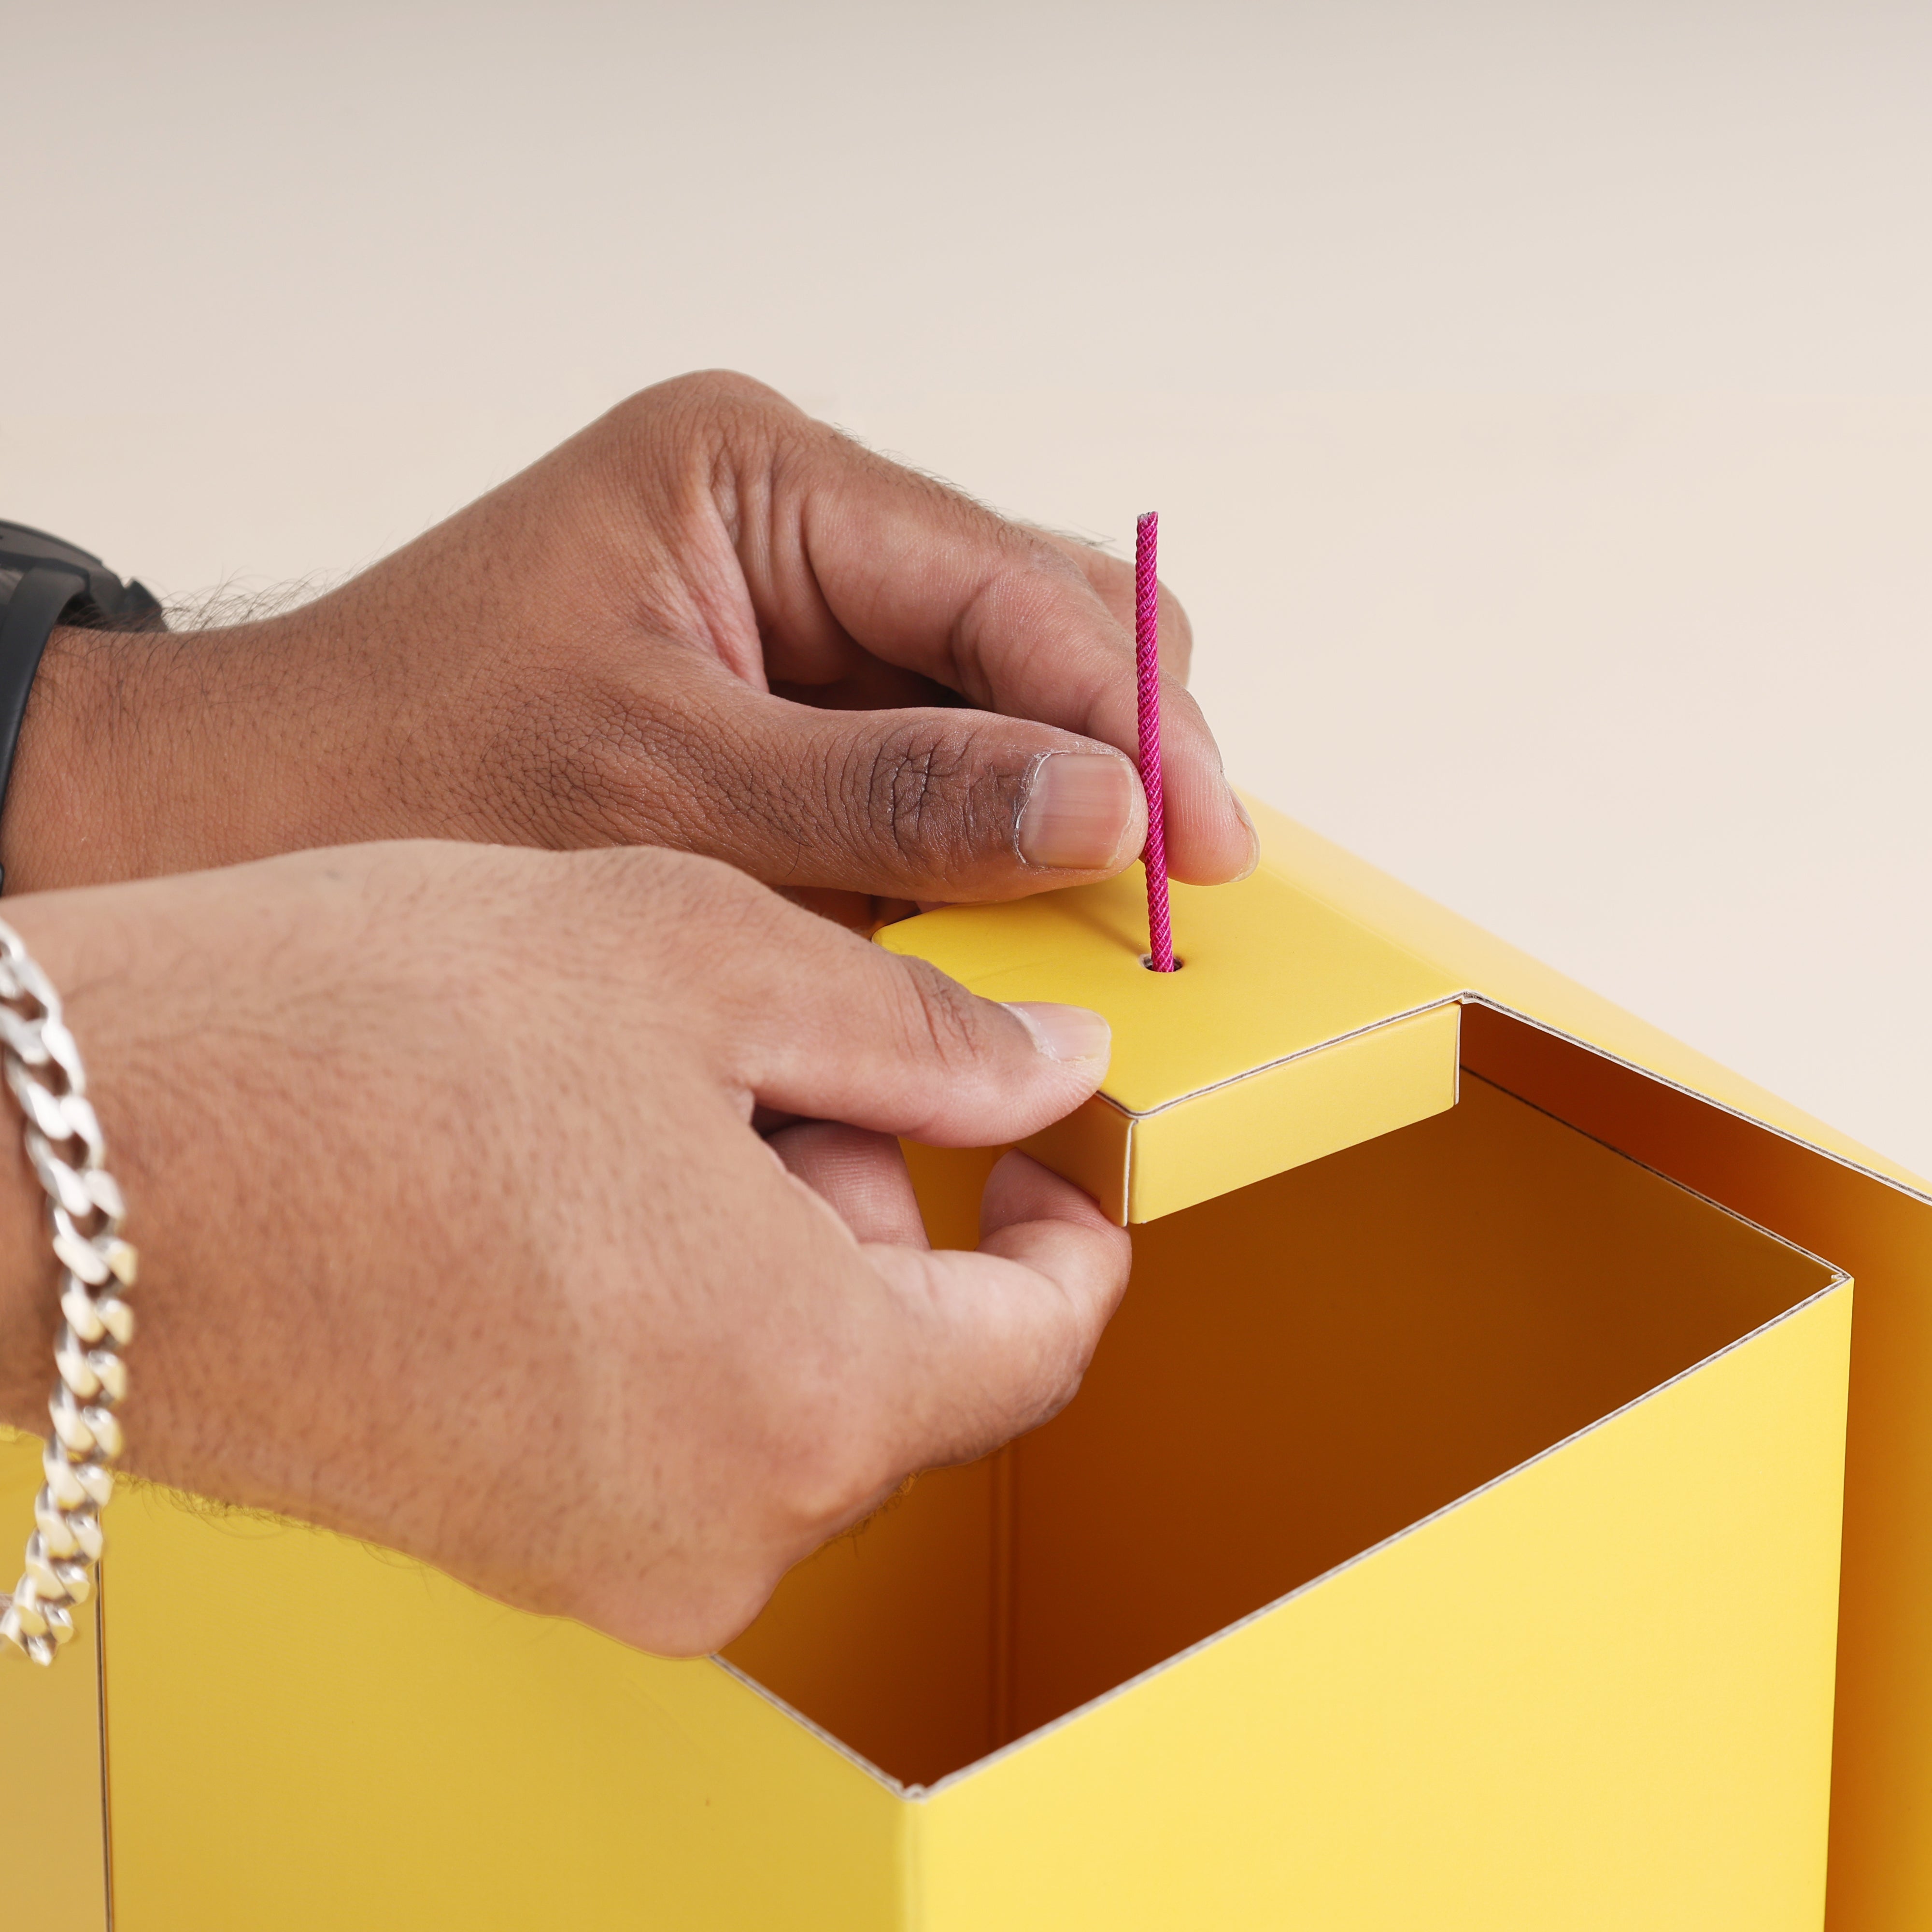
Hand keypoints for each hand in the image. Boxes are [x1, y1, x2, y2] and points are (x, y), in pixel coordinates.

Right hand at [0, 844, 1128, 1652]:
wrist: (51, 1157)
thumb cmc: (352, 1038)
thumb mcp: (699, 959)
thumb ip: (922, 1034)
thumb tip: (1050, 1072)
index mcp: (801, 1396)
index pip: (1043, 1340)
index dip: (1072, 1222)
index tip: (1051, 1135)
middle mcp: (716, 1530)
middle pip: (905, 1363)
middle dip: (882, 1202)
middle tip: (766, 1056)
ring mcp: (599, 1559)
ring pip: (784, 1388)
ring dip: (769, 1244)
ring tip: (634, 1102)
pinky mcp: (502, 1544)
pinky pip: (672, 1425)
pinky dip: (675, 1305)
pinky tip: (568, 1182)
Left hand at [3, 371, 1255, 915]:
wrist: (263, 806)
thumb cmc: (418, 767)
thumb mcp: (670, 790)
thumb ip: (897, 797)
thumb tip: (1109, 811)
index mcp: (762, 477)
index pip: (1006, 586)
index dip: (1132, 716)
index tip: (1208, 841)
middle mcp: (796, 522)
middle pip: (1031, 624)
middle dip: (1118, 753)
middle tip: (1177, 892)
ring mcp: (795, 608)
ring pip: (1001, 693)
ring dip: (1060, 799)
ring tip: (1106, 917)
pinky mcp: (786, 697)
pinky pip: (932, 753)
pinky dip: (981, 834)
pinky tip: (1006, 908)